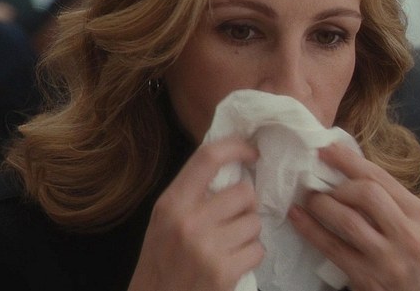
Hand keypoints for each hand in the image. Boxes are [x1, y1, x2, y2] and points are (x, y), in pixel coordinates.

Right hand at [127, 138, 263, 290]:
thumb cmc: (161, 260)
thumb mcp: (164, 220)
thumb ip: (192, 194)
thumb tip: (234, 166)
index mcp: (172, 203)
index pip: (208, 158)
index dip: (236, 147)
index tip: (252, 151)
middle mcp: (188, 222)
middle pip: (244, 192)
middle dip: (245, 206)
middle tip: (232, 220)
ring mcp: (207, 248)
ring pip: (254, 222)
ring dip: (248, 234)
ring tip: (228, 245)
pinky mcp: (224, 272)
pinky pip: (258, 250)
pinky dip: (250, 256)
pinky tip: (232, 263)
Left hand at [289, 143, 419, 290]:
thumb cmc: (411, 262)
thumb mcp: (413, 229)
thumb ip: (390, 203)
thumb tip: (347, 171)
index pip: (382, 178)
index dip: (349, 160)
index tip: (326, 149)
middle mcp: (408, 235)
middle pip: (367, 193)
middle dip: (337, 185)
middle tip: (319, 182)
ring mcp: (388, 258)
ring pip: (347, 219)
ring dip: (321, 204)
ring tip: (308, 198)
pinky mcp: (367, 277)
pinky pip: (332, 247)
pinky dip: (310, 229)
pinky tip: (298, 217)